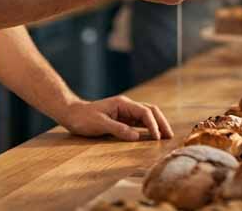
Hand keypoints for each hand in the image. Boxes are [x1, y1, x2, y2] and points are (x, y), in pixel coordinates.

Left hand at [55, 95, 173, 141]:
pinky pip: (139, 122)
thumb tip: (137, 137)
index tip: (157, 138)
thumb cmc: (83, 118)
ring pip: (147, 116)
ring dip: (157, 125)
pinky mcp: (122, 119)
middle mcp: (127, 106)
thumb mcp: (100, 124)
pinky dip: (148, 128)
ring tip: (165, 137)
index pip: (144, 112)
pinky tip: (153, 136)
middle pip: (150, 111)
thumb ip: (119, 129)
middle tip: (170, 136)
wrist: (72, 114)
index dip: (153, 125)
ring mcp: (125, 112)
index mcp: (123, 104)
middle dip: (161, 122)